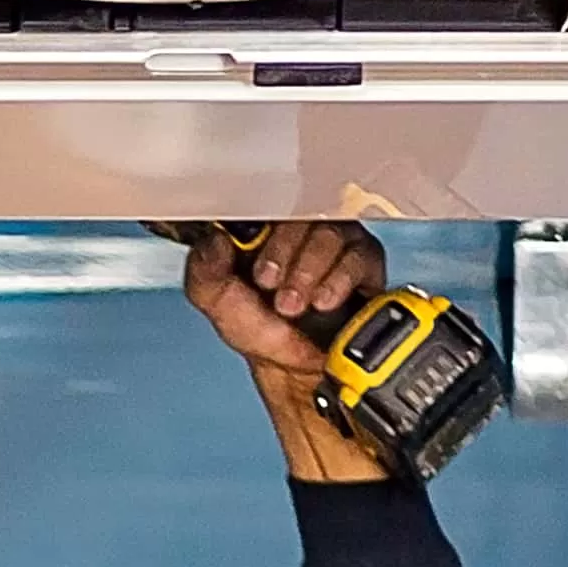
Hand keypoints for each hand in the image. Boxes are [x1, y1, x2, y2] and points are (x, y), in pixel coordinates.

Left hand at [171, 218, 401, 483]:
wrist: (297, 367)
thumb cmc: (261, 328)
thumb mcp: (216, 301)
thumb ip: (203, 269)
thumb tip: (213, 240)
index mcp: (262, 228)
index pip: (263, 200)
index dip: (259, 226)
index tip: (254, 265)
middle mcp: (300, 227)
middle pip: (300, 211)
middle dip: (282, 254)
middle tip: (272, 287)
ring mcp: (334, 241)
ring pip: (329, 231)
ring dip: (307, 271)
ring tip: (294, 304)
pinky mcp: (364, 260)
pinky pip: (358, 255)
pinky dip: (337, 280)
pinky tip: (324, 301)